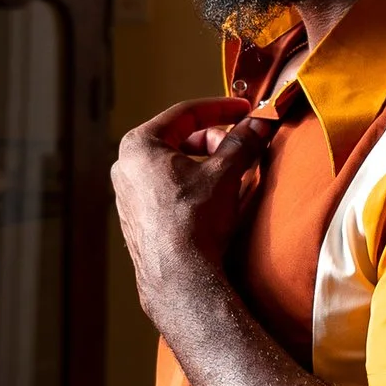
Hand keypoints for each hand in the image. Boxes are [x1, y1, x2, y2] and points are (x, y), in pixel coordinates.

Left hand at [113, 97, 261, 336]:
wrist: (180, 276)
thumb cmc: (193, 221)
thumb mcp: (224, 173)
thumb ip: (242, 142)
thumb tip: (259, 123)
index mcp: (139, 146)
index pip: (185, 114)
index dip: (220, 109)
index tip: (244, 110)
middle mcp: (126, 168)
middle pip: (179, 139)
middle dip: (215, 141)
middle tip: (243, 147)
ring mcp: (128, 195)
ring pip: (174, 166)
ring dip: (206, 165)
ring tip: (234, 175)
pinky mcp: (137, 219)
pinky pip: (167, 190)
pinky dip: (193, 186)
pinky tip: (216, 199)